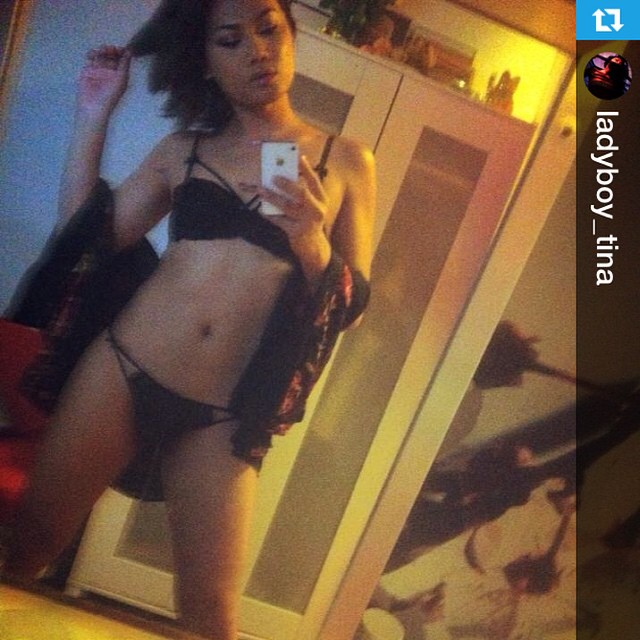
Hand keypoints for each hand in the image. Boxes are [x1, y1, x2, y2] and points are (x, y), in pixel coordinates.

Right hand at [77, 45, 130, 121]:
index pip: (121, 59)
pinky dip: (92, 54)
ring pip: (101, 55)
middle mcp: (110, 72)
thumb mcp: (121, 80)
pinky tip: (93, 55)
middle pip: (111, 55)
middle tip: (110, 49)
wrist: (93, 106)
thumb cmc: (110, 95)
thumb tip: (129, 52)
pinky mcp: (88, 70)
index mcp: (120, 75)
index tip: (120, 48)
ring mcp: (99, 70)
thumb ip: (125, 65)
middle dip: (111, 50)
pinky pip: (90, 58)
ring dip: (102, 51)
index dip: (121, 52)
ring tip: (102, 51)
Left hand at [258, 155, 331, 285]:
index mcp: (321, 200)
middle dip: (287, 185)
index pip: (314, 181)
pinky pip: (280, 220)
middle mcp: (317, 210)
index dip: (306, 169)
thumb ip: (303, 193)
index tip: (298, 157)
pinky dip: (270, 214)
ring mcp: (307, 222)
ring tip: (260, 190)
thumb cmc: (308, 222)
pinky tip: (262, 210)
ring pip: (287, 207)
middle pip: (301, 194)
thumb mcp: (311, 207)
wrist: (313, 248)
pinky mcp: (296, 232)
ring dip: (272, 197)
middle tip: (274, 177)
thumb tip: (283, 174)